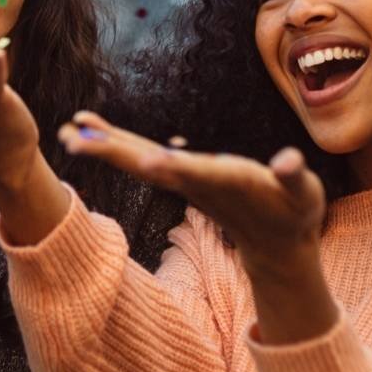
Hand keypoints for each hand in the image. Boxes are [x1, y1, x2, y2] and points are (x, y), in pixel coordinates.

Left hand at [59, 110, 338, 342]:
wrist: (275, 244)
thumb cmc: (293, 211)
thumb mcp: (303, 194)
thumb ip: (293, 176)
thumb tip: (289, 161)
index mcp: (226, 182)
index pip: (196, 174)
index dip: (175, 166)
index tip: (149, 162)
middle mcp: (195, 182)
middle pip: (148, 165)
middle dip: (112, 153)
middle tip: (73, 140)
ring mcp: (183, 180)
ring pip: (135, 159)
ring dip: (101, 145)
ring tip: (67, 130)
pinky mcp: (178, 175)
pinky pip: (138, 154)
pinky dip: (113, 140)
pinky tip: (88, 127)